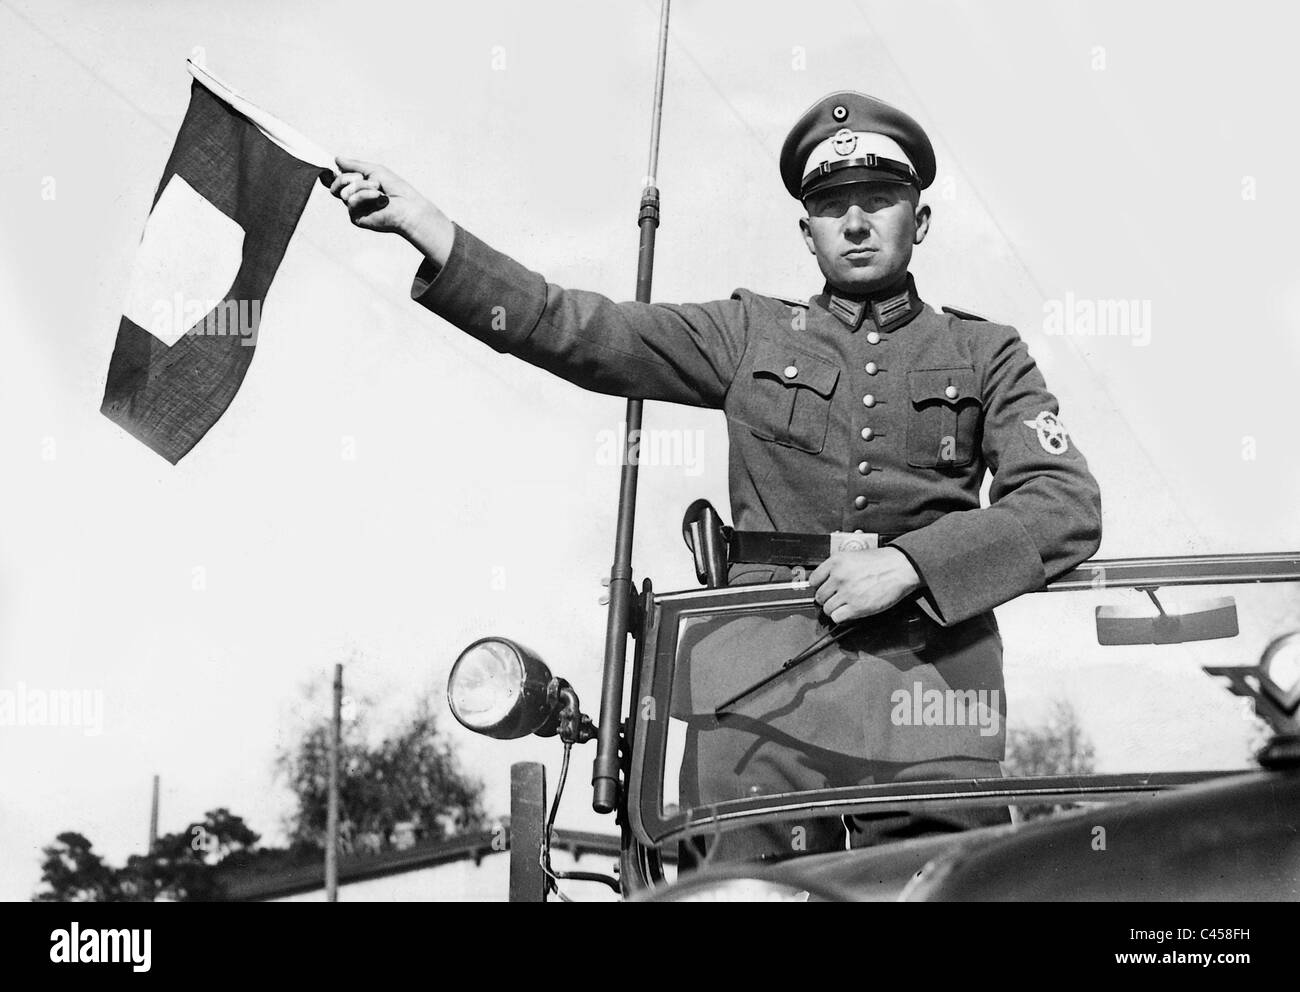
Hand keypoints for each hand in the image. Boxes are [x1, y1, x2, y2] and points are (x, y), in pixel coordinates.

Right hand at [326, 156, 454, 264]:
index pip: (338, 180)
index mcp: (358, 186)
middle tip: (362, 177)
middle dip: (347, 178)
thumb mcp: (374, 170)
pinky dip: (364, 195)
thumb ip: (354, 165)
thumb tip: (336, 158)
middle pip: (335, 186)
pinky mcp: (356, 218)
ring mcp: (355, 209)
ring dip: (361, 186)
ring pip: (343, 192)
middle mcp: (354, 198)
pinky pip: (351, 202)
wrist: (407, 206)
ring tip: (378, 188)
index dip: (332, 174)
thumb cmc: (396, 188)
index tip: (331, 167)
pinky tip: (378, 197)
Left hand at [808, 547, 921, 623]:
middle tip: (835, 599)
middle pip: (819, 596)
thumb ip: (838, 567)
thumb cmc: (883, 561)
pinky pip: (837, 617)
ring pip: (827, 609)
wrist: (900, 567)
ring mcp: (847, 592)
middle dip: (826, 599)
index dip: (818, 587)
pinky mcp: (857, 606)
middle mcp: (839, 576)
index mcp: (836, 561)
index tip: (822, 590)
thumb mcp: (854, 556)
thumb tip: (827, 578)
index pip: (813, 579)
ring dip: (834, 609)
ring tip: (844, 606)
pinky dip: (841, 617)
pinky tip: (848, 612)